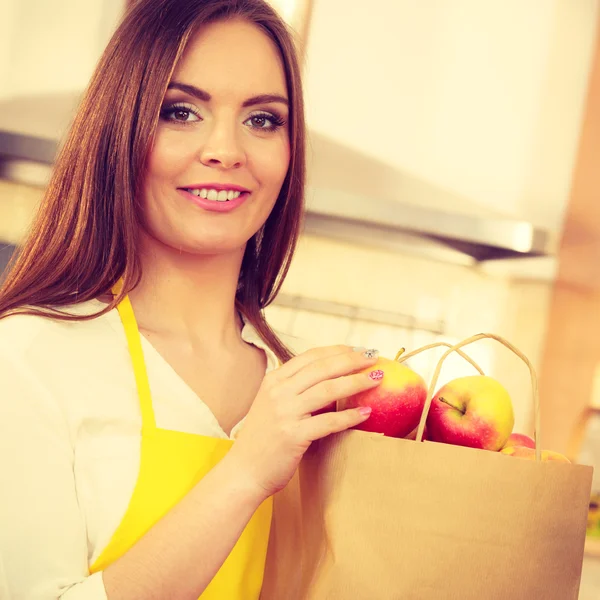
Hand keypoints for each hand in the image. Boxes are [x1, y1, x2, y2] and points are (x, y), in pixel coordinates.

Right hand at [228, 345, 380, 498]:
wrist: (243, 472)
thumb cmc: (263, 440)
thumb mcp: (272, 405)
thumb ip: (294, 389)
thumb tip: (330, 379)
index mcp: (274, 380)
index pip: (311, 357)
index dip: (337, 350)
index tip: (358, 349)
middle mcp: (278, 391)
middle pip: (323, 368)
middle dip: (352, 360)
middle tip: (374, 358)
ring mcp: (285, 412)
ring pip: (328, 389)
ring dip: (357, 382)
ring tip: (376, 380)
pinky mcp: (293, 435)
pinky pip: (329, 422)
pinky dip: (350, 416)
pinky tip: (366, 413)